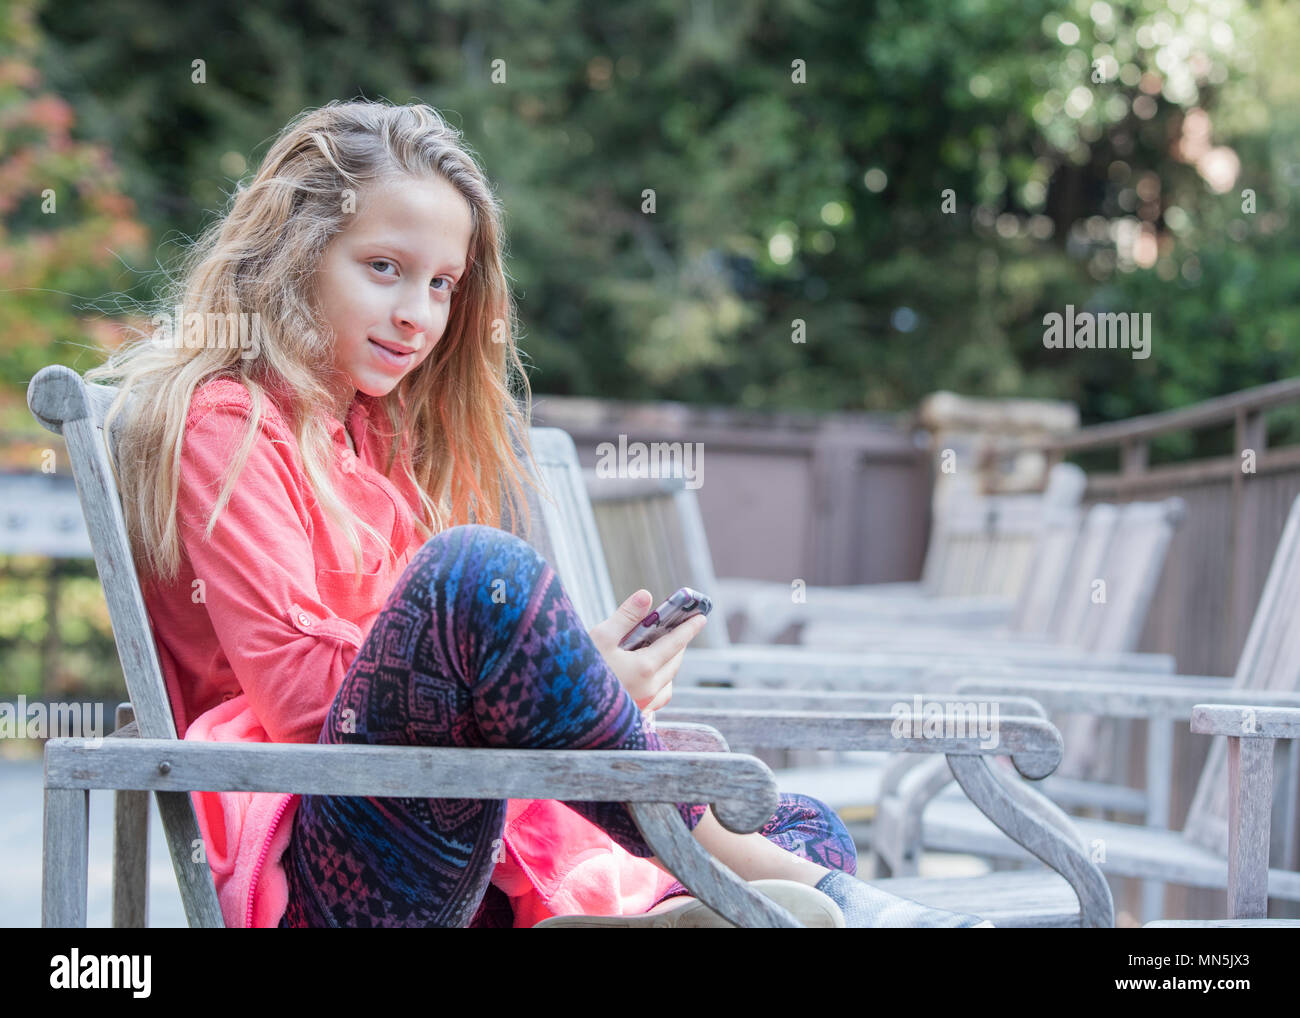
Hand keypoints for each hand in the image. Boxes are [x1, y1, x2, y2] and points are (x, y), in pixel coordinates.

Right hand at [587, 589, 707, 710]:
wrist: (563, 708)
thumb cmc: (577, 669)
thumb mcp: (600, 637)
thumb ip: (626, 616)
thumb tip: (646, 595)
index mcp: (644, 668)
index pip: (675, 644)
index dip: (688, 629)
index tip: (701, 618)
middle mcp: (648, 689)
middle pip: (673, 663)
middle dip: (678, 645)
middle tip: (678, 630)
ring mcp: (642, 705)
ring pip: (667, 684)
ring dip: (668, 666)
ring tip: (660, 652)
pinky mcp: (633, 716)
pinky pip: (656, 700)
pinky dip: (658, 685)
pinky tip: (646, 678)